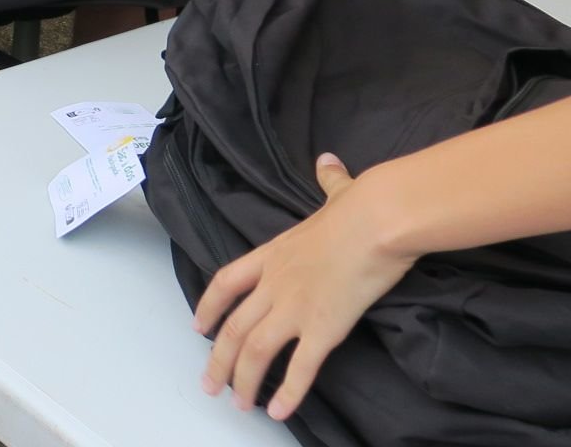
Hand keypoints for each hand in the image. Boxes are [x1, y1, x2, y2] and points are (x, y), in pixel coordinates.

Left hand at [196, 154, 410, 419]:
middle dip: (218, 360)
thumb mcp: (335, 192)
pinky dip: (287, 393)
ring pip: (255, 351)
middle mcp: (275, 283)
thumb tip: (329, 162)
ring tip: (239, 406)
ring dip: (244, 381)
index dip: (207, 306)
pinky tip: (279, 412)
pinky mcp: (323, 327)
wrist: (379, 220)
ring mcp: (295, 306)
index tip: (197, 328)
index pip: (226, 282)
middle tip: (209, 385)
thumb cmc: (360, 207)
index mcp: (272, 254)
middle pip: (233, 328)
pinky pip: (300, 368)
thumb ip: (328, 182)